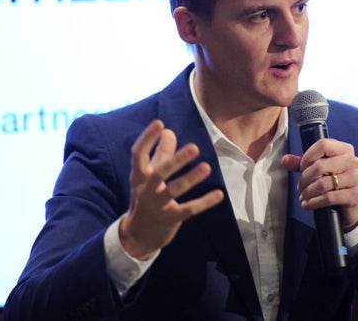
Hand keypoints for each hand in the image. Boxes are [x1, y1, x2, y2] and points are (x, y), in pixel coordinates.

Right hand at [118, 120, 223, 259]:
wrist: (137, 235)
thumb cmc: (145, 198)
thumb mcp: (148, 176)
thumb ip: (159, 154)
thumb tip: (168, 131)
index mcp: (139, 176)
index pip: (138, 154)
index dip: (147, 138)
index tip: (159, 123)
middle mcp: (146, 189)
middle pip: (160, 172)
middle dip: (176, 160)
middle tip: (195, 148)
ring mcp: (157, 206)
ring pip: (174, 191)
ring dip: (191, 179)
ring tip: (207, 167)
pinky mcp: (170, 219)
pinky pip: (188, 210)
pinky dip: (204, 202)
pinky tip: (219, 195)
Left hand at [281, 138, 357, 230]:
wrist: (349, 203)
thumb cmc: (333, 181)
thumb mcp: (318, 170)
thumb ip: (301, 163)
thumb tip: (285, 160)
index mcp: (345, 149)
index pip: (323, 145)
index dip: (307, 157)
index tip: (302, 168)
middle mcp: (353, 161)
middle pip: (320, 166)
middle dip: (305, 178)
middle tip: (300, 186)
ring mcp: (356, 178)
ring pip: (323, 183)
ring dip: (308, 192)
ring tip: (303, 196)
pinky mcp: (355, 195)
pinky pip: (328, 197)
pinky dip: (314, 202)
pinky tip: (308, 204)